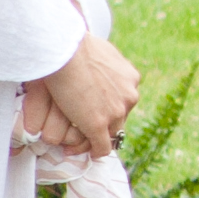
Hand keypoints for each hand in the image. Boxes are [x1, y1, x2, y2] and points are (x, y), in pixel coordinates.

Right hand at [26, 36, 141, 158]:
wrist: (67, 52)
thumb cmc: (76, 45)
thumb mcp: (101, 52)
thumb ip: (105, 63)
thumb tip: (97, 61)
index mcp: (130, 78)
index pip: (124, 100)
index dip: (111, 108)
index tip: (99, 112)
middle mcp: (129, 96)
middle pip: (121, 118)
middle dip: (107, 125)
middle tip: (90, 130)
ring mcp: (116, 112)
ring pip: (113, 133)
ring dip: (100, 139)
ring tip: (86, 143)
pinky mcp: (99, 124)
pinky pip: (103, 146)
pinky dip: (96, 151)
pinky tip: (88, 152)